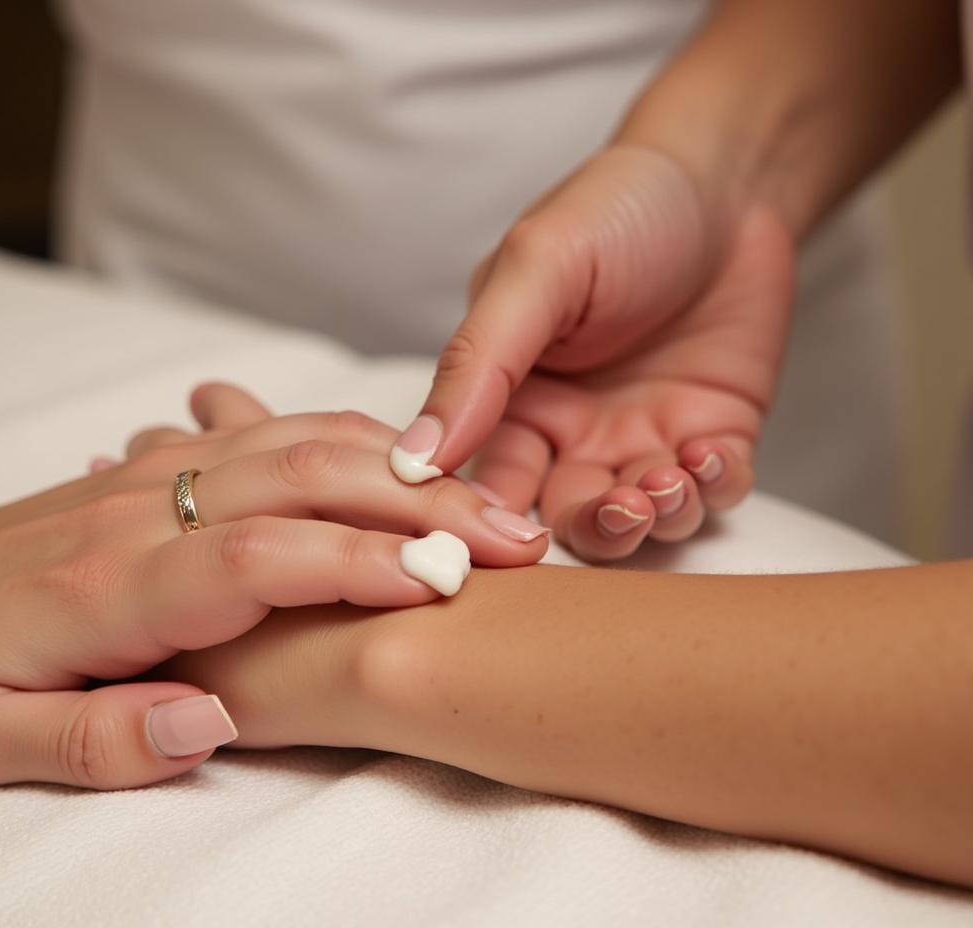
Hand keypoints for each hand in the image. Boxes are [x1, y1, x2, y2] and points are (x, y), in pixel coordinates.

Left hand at [0, 399, 546, 789]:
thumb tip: (203, 720)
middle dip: (421, 505)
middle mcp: (149, 510)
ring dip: (403, 467)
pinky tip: (405, 457)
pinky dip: (350, 436)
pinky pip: (273, 429)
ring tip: (490, 502)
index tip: (449, 585)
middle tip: (516, 540)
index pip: (264, 556)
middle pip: (306, 479)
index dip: (362, 565)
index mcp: (114, 582)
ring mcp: (160, 475)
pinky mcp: (166, 464)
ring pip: (301, 440)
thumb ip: (90, 739)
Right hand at [391, 145, 794, 561]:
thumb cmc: (619, 208)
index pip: (489, 485)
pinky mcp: (714, 434)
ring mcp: (647, 435)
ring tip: (667, 477)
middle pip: (568, 518)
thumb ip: (477, 363)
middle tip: (615, 505)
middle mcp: (578, 429)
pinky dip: (713, 492)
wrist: (727, 175)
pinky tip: (708, 455)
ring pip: (642, 522)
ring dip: (655, 518)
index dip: (492, 521)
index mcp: (518, 398)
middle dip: (592, 527)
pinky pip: (713, 496)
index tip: (504, 540)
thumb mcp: (536, 271)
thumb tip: (412, 456)